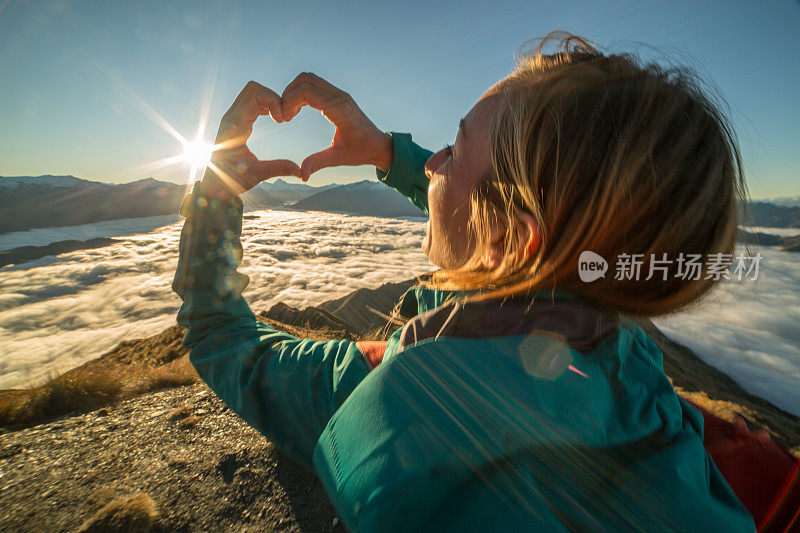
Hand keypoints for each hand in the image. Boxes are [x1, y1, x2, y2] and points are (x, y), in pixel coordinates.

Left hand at [202, 81, 300, 199]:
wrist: (214, 187)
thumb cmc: (231, 181)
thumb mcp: (257, 174)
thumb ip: (279, 169)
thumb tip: (301, 172)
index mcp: (234, 125)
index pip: (254, 94)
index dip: (273, 101)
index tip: (282, 121)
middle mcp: (231, 117)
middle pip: (253, 88)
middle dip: (273, 97)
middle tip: (283, 117)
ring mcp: (233, 117)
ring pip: (252, 93)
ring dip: (270, 100)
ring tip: (281, 119)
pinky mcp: (236, 121)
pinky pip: (251, 102)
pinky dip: (265, 105)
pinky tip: (274, 119)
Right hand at [281, 72, 392, 179]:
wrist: (379, 146)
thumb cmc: (361, 152)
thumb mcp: (338, 158)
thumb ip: (318, 163)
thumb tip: (302, 175)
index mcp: (339, 109)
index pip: (307, 91)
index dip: (289, 101)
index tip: (285, 119)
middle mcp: (340, 97)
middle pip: (306, 79)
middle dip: (289, 93)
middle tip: (285, 115)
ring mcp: (340, 94)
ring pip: (310, 79)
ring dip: (295, 92)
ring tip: (290, 113)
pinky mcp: (339, 96)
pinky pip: (316, 85)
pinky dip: (302, 93)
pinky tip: (298, 111)